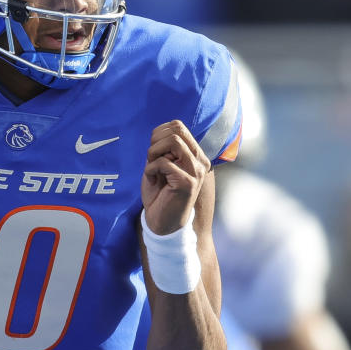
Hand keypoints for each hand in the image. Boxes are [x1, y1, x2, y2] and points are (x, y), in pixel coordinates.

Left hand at [140, 120, 209, 234]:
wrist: (162, 223)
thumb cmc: (160, 194)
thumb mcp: (161, 166)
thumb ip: (163, 149)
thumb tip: (160, 132)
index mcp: (195, 155)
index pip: (178, 126)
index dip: (159, 133)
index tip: (153, 152)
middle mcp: (200, 161)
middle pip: (176, 130)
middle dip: (155, 142)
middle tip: (151, 160)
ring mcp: (196, 172)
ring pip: (173, 141)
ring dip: (154, 153)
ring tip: (152, 168)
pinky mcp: (187, 183)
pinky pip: (164, 162)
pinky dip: (150, 169)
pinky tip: (153, 181)